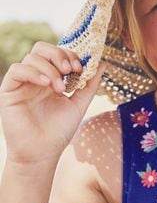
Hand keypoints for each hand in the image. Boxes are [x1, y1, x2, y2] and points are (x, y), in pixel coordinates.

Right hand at [0, 41, 105, 164]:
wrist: (42, 154)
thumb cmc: (59, 131)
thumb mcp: (79, 104)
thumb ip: (89, 84)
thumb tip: (102, 63)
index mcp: (50, 78)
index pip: (57, 53)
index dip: (69, 54)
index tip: (81, 67)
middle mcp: (35, 77)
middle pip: (42, 48)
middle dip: (59, 54)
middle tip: (70, 70)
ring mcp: (22, 83)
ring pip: (31, 58)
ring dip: (50, 68)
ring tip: (60, 87)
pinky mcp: (9, 91)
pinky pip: (16, 70)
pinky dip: (33, 72)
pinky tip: (46, 84)